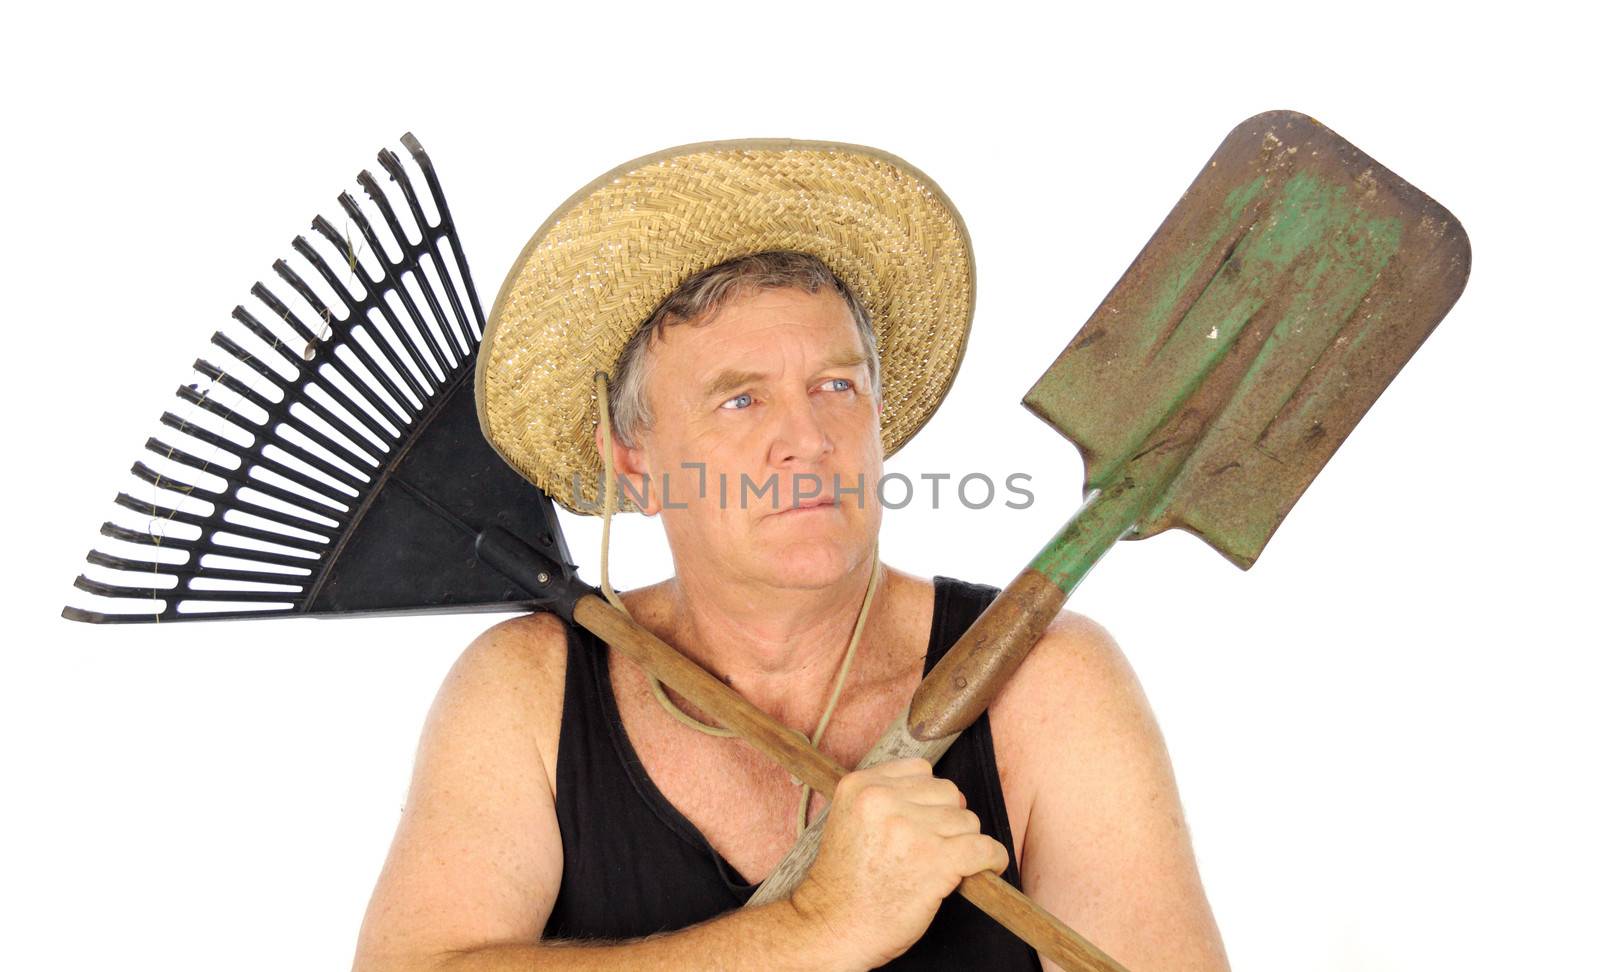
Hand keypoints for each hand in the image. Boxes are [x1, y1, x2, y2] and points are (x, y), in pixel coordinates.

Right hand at [789, 757, 1009, 968]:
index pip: (920, 770)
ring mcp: (910, 829)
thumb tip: (950, 797)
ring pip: (967, 820)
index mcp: (861, 786)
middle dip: (947, 819)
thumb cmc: (843, 881)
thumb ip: (887, 798)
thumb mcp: (850, 819)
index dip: (928, 797)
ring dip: (963, 842)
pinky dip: (992, 859)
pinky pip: (984, 848)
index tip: (925, 819)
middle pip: (947, 793)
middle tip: (932, 847)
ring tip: (942, 864)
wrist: (832, 926)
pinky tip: (987, 867)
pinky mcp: (935, 860)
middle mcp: (883, 801)